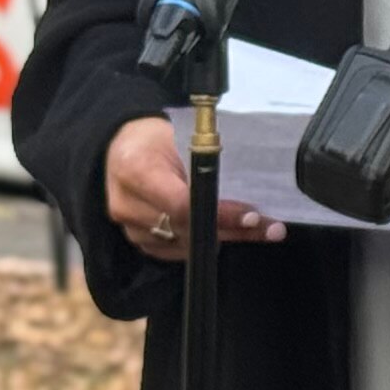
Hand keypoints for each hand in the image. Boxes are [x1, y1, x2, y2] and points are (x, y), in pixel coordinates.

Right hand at [103, 113, 284, 260]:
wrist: (118, 148)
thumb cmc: (154, 138)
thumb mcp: (178, 136)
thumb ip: (204, 163)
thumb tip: (246, 186)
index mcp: (135, 169)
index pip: (181, 204)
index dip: (220, 214)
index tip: (252, 215)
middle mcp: (126, 204)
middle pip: (187, 229)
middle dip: (232, 229)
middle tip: (270, 228)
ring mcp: (129, 228)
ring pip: (185, 245)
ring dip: (224, 238)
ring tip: (261, 231)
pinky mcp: (137, 241)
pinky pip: (176, 252)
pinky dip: (204, 246)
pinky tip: (229, 236)